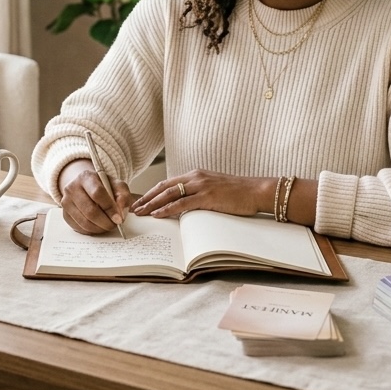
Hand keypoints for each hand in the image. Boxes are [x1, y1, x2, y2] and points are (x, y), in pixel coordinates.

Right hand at [58, 159, 132, 234]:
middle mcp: (72, 188)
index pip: (97, 193)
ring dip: (100, 228)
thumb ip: (123, 196)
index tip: (119, 218)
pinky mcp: (65, 215)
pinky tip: (98, 226)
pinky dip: (92, 231)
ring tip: (108, 225)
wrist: (86, 187)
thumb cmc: (104, 187)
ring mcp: (66, 202)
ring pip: (84, 222)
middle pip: (90, 211)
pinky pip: (79, 228)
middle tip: (115, 225)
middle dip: (106, 222)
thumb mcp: (117, 186)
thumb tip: (121, 212)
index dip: (109, 208)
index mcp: (86, 177)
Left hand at [130, 169, 272, 218]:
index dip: (152, 192)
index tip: (140, 201)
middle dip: (146, 198)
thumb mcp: (213, 188)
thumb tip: (184, 205)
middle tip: (133, 208)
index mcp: (196, 175)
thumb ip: (198, 193)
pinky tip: (158, 214)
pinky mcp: (208, 196)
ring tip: (140, 212)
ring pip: (169, 194)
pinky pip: (182, 203)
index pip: (167, 183)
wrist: (256, 190)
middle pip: (164, 187)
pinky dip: (168, 209)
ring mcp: (201, 186)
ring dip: (152, 204)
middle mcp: (195, 177)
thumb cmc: (237, 193)